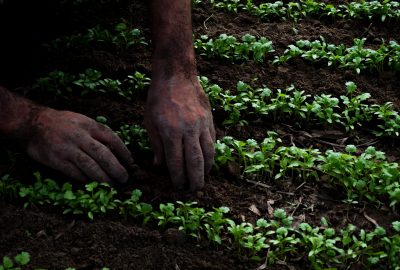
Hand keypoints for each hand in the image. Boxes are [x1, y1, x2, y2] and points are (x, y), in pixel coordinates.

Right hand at [21, 108, 133, 182]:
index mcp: (89, 125)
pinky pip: (75, 173)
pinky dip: (86, 180)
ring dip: (103, 178)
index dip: (124, 152)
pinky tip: (94, 185)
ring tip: (112, 186)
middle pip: (103, 155)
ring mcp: (68, 149)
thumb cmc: (63, 123)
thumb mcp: (83, 121)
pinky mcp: (57, 160)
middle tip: (124, 179)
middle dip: (116, 169)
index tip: (131, 163)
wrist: (33, 123)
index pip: (112, 139)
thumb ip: (98, 133)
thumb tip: (117, 151)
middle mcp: (80, 136)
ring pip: (90, 166)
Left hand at [145, 75, 214, 190]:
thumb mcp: (150, 121)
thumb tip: (159, 166)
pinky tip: (207, 160)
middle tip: (194, 190)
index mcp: (171, 132)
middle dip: (196, 179)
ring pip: (208, 153)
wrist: (176, 75)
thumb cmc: (158, 97)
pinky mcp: (209, 119)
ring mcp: (202, 124)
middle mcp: (189, 130)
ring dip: (207, 168)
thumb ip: (156, 145)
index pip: (177, 163)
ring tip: (203, 177)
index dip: (178, 178)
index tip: (178, 187)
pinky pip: (213, 141)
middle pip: (196, 162)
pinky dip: (211, 153)